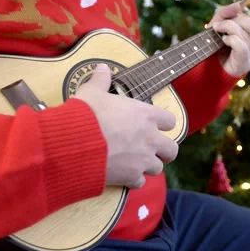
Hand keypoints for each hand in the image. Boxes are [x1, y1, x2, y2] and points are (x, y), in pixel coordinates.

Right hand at [74, 64, 178, 188]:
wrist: (77, 143)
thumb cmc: (87, 114)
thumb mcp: (92, 92)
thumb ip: (101, 80)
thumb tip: (102, 67)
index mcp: (146, 115)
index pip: (170, 121)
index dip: (163, 124)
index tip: (156, 126)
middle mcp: (150, 138)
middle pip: (172, 149)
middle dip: (164, 151)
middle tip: (154, 150)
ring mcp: (143, 159)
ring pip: (158, 168)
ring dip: (149, 166)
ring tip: (136, 163)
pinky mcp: (132, 176)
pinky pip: (140, 183)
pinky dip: (134, 181)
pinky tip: (124, 176)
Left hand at [208, 2, 249, 76]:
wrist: (208, 68)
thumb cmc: (215, 46)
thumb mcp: (218, 25)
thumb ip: (226, 13)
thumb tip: (237, 6)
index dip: (246, 18)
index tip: (230, 21)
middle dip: (238, 21)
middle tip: (221, 26)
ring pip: (248, 35)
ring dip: (230, 29)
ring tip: (220, 34)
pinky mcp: (244, 64)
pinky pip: (242, 47)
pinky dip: (231, 39)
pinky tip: (224, 41)